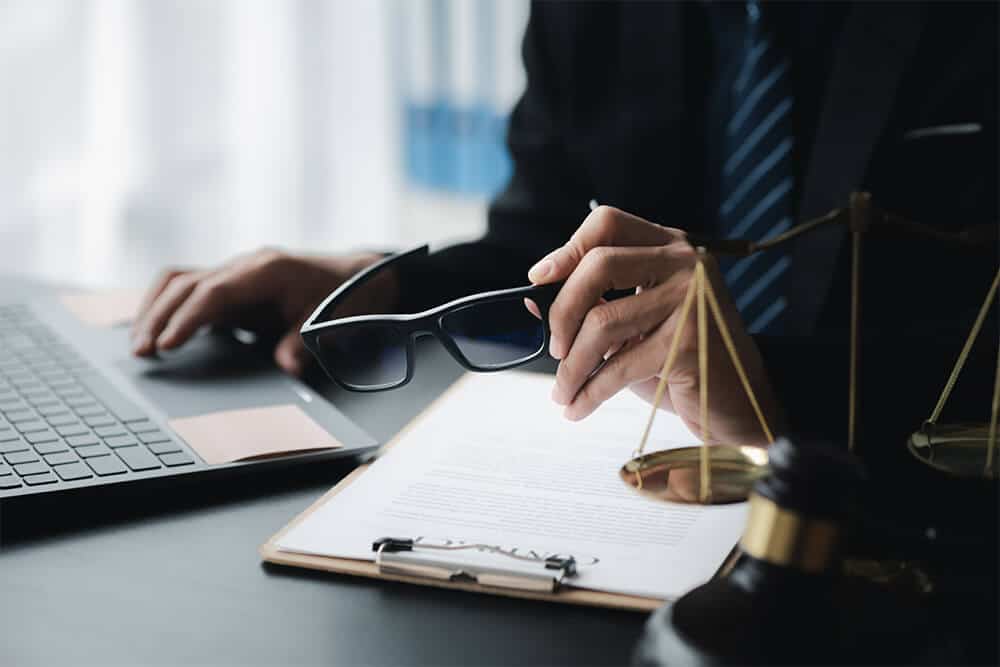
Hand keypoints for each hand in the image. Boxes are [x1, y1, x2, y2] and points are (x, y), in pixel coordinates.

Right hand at [130, 248, 389, 375]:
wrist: (357, 275)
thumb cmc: (344, 295)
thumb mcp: (332, 320)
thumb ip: (304, 342)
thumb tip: (286, 368)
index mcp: (267, 269)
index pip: (215, 290)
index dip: (188, 316)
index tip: (168, 342)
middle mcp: (244, 265)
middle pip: (188, 283)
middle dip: (159, 316)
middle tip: (141, 351)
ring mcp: (235, 271)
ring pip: (181, 281)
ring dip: (155, 309)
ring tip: (138, 344)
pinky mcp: (231, 283)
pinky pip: (189, 287)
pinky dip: (167, 305)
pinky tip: (152, 330)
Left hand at [526, 206, 780, 446]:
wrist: (736, 401)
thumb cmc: (681, 360)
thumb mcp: (635, 324)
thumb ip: (593, 305)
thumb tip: (533, 300)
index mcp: (671, 246)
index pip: (608, 224)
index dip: (567, 249)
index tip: (539, 278)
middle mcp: (686, 263)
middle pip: (599, 266)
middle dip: (562, 312)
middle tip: (555, 348)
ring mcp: (691, 299)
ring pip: (602, 322)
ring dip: (571, 366)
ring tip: (563, 390)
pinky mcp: (687, 342)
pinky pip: (618, 365)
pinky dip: (589, 392)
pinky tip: (577, 407)